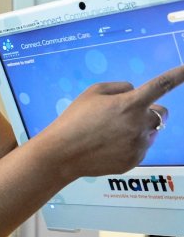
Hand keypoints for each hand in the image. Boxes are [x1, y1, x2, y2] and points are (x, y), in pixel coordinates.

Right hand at [43, 65, 183, 177]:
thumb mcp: (92, 93)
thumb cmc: (75, 119)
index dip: (178, 75)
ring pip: (150, 131)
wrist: (63, 152)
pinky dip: (130, 144)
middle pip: (161, 114)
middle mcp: (139, 125)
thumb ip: (119, 87)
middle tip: (125, 115)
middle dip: (149, 111)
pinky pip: (140, 147)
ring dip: (139, 128)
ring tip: (110, 133)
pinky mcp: (134, 160)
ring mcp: (139, 145)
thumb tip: (134, 92)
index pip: (160, 86)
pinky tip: (108, 146)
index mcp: (130, 104)